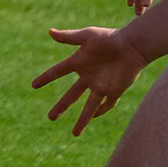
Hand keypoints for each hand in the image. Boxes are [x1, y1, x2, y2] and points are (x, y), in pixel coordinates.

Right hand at [32, 26, 148, 135]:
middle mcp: (88, 77)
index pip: (58, 72)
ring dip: (82, 120)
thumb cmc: (110, 38)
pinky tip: (96, 116)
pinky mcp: (115, 90)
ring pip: (89, 107)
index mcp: (79, 63)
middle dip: (61, 107)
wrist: (133, 45)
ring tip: (75, 134)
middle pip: (72, 96)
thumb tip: (49, 32)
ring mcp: (101, 85)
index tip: (34, 85)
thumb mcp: (87, 36)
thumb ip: (69, 37)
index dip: (46, 78)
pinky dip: (102, 111)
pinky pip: (108, 104)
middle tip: (51, 118)